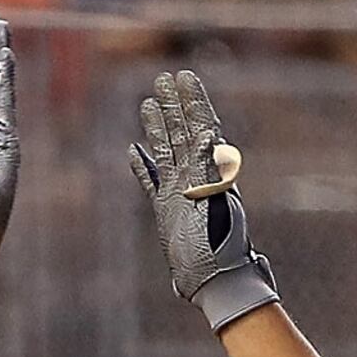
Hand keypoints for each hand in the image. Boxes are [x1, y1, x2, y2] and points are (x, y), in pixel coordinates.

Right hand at [130, 67, 280, 329]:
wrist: (215, 280)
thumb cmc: (223, 246)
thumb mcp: (220, 203)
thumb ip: (212, 170)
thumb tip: (210, 134)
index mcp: (211, 172)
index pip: (202, 127)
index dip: (193, 101)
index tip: (185, 77)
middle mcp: (195, 178)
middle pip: (181, 133)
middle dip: (174, 105)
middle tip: (164, 78)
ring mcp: (178, 193)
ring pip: (164, 151)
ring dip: (157, 128)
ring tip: (148, 103)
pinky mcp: (164, 211)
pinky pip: (151, 182)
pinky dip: (142, 166)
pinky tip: (133, 151)